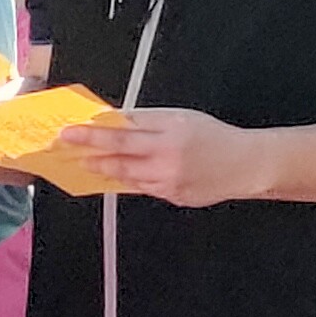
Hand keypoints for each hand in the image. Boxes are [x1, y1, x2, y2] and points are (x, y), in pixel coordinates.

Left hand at [56, 106, 261, 206]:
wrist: (245, 165)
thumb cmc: (213, 136)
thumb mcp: (180, 117)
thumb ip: (147, 119)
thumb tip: (116, 120)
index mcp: (167, 138)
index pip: (120, 136)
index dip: (91, 136)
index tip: (70, 134)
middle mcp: (166, 163)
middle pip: (119, 161)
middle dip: (92, 157)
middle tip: (70, 153)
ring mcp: (169, 185)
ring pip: (128, 179)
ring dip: (107, 171)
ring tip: (91, 164)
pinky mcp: (173, 198)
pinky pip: (145, 188)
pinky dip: (131, 180)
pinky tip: (122, 174)